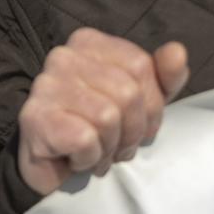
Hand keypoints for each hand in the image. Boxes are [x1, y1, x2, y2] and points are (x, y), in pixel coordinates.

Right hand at [16, 28, 190, 195]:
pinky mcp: (35, 118)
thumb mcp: (141, 101)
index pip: (141, 66)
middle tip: (117, 147)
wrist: (50, 169)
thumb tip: (177, 52)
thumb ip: (163, 76)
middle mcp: (63, 56)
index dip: (151, 106)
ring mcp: (45, 85)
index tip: (139, 126)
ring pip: (107, 118)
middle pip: (127, 94)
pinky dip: (89, 158)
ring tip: (98, 153)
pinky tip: (77, 159)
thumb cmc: (96, 129)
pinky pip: (85, 139)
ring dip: (110, 148)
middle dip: (132, 132)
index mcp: (89, 43)